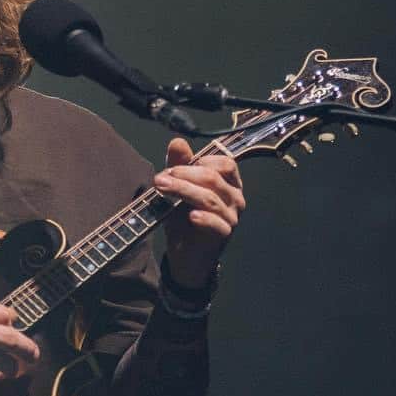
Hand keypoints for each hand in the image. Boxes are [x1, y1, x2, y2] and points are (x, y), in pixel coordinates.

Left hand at [154, 138, 245, 286]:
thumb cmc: (184, 219)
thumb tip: (177, 142)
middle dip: (184, 175)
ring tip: (162, 189)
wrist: (185, 254)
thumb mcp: (178, 189)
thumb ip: (179, 166)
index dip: (200, 161)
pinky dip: (204, 218)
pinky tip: (190, 216)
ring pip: (211, 198)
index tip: (174, 167)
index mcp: (228, 183)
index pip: (226, 163)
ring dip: (184, 191)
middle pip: (213, 178)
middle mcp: (235, 197)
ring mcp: (231, 216)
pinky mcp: (224, 234)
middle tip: (161, 178)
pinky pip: (217, 223)